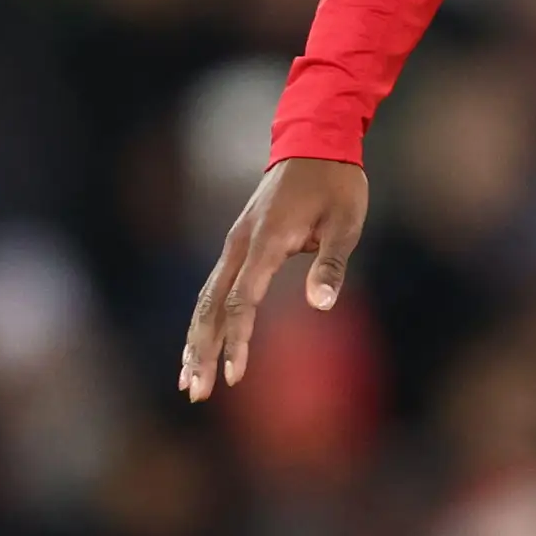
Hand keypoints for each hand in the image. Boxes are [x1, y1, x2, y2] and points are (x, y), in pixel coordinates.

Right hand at [179, 156, 370, 400]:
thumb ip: (330, 264)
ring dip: (196, 340)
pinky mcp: (238, 245)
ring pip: (205, 299)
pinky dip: (205, 320)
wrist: (315, 142)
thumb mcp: (346, 222)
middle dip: (202, 351)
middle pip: (210, 306)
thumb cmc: (336, 184)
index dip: (237, 340)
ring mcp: (235, 244)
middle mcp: (240, 244)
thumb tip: (321, 305)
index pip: (242, 301)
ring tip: (189, 382)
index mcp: (265, 242)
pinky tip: (201, 346)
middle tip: (196, 392)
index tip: (235, 375)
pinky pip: (214, 289)